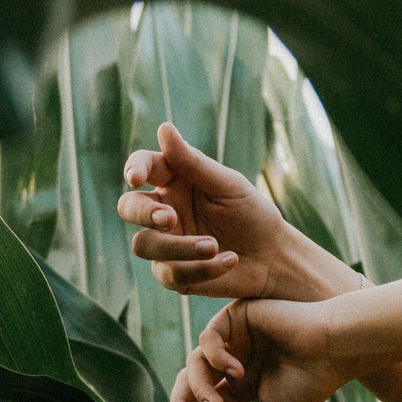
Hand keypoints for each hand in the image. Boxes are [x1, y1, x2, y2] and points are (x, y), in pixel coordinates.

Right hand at [119, 122, 359, 301]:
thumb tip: (163, 128)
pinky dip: (200, 268)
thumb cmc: (251, 213)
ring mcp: (165, 243)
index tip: (136, 178)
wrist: (272, 256)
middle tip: (169, 218)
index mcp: (173, 180)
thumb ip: (192, 161)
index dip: (134, 169)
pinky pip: (169, 273)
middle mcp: (163, 210)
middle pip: (129, 207)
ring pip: (143, 245)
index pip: (143, 167)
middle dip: (144, 212)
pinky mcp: (174, 274)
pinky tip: (229, 260)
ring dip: (177, 247)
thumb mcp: (227, 185)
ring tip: (213, 246)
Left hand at [161, 298, 348, 401]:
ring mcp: (233, 338)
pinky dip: (216, 357)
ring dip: (200, 388)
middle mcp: (233, 360)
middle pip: (191, 380)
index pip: (202, 399)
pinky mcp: (236, 317)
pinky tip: (236, 371)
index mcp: (240, 384)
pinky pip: (208, 338)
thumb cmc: (310, 383)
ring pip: (194, 362)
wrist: (332, 350)